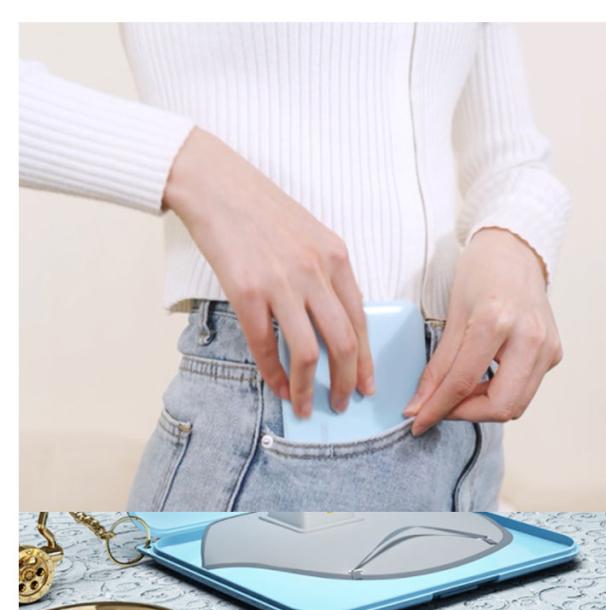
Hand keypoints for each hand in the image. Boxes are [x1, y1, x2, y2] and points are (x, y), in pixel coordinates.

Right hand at [163, 127, 373, 416]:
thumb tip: (331, 321)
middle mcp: (315, 272)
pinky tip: (276, 386)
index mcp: (336, 257)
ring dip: (309, 388)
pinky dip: (273, 374)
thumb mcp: (309, 235)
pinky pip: (266, 346)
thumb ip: (325, 275)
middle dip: (347, 382)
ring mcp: (281, 282)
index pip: (360, 320)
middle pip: (343, 342)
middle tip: (343, 403)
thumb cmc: (261, 210)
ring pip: (308, 352)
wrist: (216, 185)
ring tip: (305, 406)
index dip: (366, 359)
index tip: (367, 384)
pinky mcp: (247, 292)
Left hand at [404, 227, 562, 435]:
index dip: (436, 409)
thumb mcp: (452, 315)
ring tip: (457, 393)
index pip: (462, 383)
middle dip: (465, 415)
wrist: (514, 251)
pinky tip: (479, 382)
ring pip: (515, 405)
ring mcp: (548, 348)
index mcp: (497, 322)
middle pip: (500, 406)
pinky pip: (524, 390)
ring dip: (482, 407)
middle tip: (438, 408)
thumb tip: (419, 404)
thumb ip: (438, 366)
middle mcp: (530, 338)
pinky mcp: (554, 353)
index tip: (417, 422)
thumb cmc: (481, 274)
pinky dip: (498, 395)